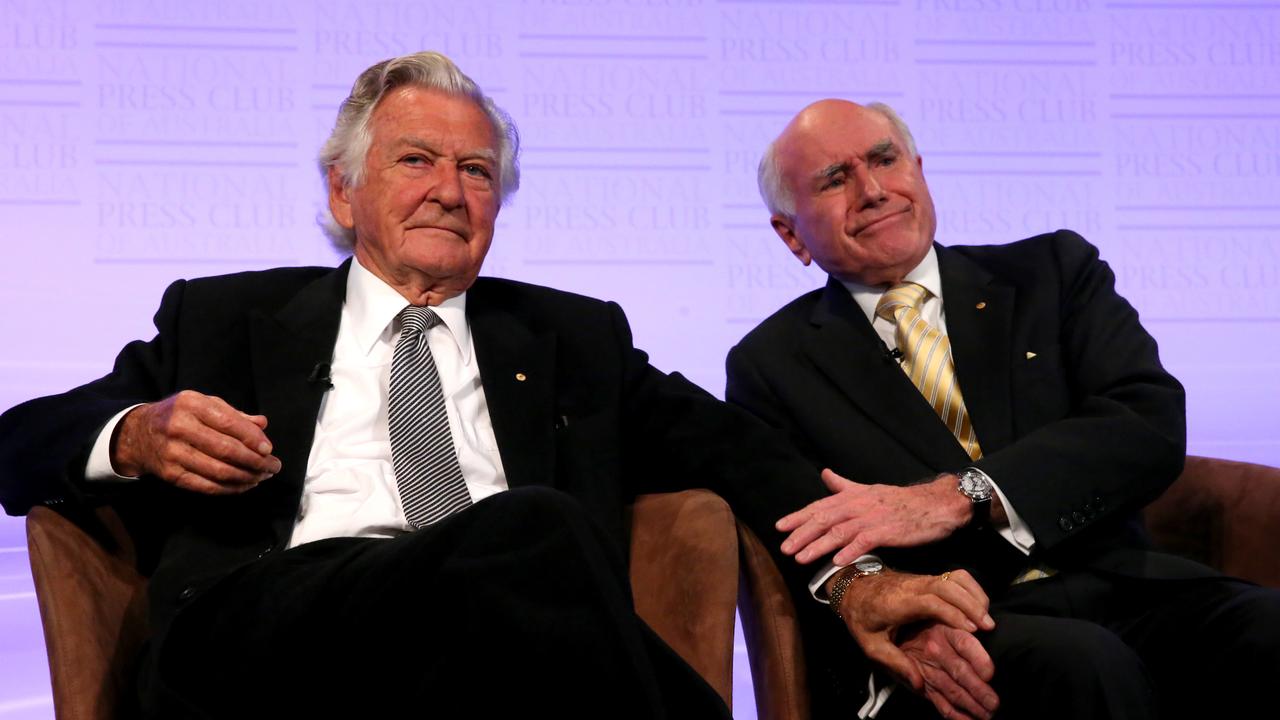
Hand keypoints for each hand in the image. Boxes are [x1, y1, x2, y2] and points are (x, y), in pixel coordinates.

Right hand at [111, 390, 280, 494]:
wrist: (138, 433)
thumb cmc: (179, 416)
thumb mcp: (203, 404)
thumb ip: (234, 414)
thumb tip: (262, 424)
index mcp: (191, 404)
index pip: (229, 423)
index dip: (253, 439)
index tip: (269, 449)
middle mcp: (179, 427)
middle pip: (226, 450)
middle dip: (255, 461)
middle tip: (273, 466)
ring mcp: (172, 453)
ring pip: (218, 471)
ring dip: (246, 477)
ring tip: (262, 476)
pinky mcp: (170, 474)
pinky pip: (206, 486)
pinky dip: (230, 488)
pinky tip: (244, 484)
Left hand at [778, 469, 969, 564]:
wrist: (936, 503)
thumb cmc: (902, 501)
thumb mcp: (869, 489)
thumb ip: (844, 486)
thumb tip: (825, 474)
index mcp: (853, 495)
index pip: (819, 505)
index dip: (798, 516)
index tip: (779, 527)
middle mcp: (859, 504)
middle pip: (824, 518)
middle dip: (801, 534)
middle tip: (784, 548)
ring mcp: (873, 517)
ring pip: (839, 531)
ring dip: (818, 545)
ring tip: (801, 558)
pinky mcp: (888, 531)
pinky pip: (865, 541)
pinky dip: (849, 551)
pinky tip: (836, 561)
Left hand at [832, 569, 995, 714]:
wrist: (853, 588)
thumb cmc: (862, 617)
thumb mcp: (871, 645)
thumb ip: (894, 663)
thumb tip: (918, 684)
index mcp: (897, 602)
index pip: (930, 602)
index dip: (952, 613)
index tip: (970, 629)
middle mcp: (912, 587)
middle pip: (947, 586)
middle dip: (970, 604)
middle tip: (988, 625)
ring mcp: (921, 579)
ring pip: (953, 578)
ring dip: (973, 594)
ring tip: (986, 616)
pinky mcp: (928, 578)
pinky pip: (954, 576)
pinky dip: (970, 586)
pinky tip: (978, 604)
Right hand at [899, 623, 998, 719]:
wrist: (893, 632)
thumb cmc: (928, 625)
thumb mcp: (943, 618)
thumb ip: (965, 632)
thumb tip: (991, 644)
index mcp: (945, 631)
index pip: (965, 644)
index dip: (979, 660)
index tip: (990, 674)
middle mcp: (936, 651)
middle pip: (961, 672)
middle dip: (979, 691)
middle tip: (994, 703)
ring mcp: (928, 670)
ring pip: (952, 691)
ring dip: (972, 705)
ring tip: (988, 715)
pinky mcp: (923, 686)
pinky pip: (940, 704)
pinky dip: (956, 715)